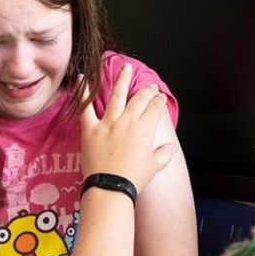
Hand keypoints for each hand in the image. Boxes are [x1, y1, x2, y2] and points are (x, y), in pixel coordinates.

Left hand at [80, 63, 176, 192]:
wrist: (111, 187)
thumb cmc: (133, 179)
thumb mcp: (155, 166)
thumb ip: (164, 153)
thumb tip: (171, 147)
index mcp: (145, 129)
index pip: (155, 107)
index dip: (159, 100)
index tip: (159, 97)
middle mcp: (128, 122)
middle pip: (139, 98)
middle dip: (146, 90)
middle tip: (148, 85)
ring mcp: (108, 123)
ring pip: (116, 95)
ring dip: (122, 79)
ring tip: (125, 67)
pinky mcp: (90, 129)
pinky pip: (85, 107)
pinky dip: (83, 92)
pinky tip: (83, 78)